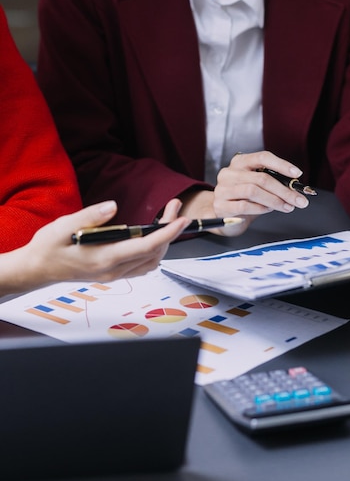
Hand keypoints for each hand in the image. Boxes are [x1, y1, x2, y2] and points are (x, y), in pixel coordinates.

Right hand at [1, 199, 189, 294]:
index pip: (146, 246)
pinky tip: (153, 235)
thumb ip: (91, 216)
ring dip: (164, 241)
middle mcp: (114, 270)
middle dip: (170, 230)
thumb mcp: (64, 226)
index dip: (167, 233)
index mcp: (105, 258)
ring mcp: (115, 274)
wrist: (38, 269)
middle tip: (174, 206)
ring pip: (152, 261)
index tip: (181, 219)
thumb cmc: (49, 247)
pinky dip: (154, 250)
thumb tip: (113, 206)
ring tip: (167, 217)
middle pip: (154, 253)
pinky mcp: (114, 273)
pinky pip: (143, 265)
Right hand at [180, 151, 309, 235]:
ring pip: (253, 191)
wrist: (222, 214)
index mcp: (240, 162)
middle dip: (284, 190)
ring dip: (275, 200)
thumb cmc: (244, 198)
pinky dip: (260, 208)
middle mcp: (229, 173)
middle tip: (299, 200)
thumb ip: (272, 183)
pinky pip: (244, 206)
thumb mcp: (257, 185)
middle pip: (261, 178)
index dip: (281, 164)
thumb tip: (295, 188)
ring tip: (287, 207)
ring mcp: (222, 189)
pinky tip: (269, 210)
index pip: (263, 157)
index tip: (297, 173)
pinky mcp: (221, 205)